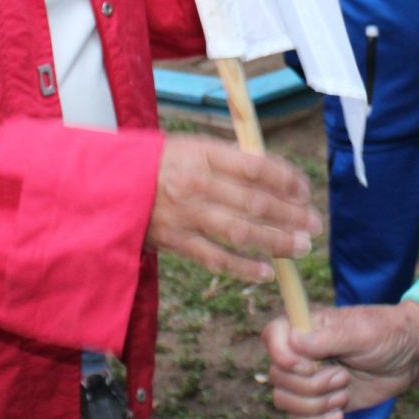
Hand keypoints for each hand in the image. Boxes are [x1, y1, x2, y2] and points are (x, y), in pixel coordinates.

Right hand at [148, 135, 320, 282]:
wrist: (103, 185)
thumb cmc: (154, 163)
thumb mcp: (188, 147)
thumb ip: (226, 159)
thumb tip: (272, 173)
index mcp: (202, 154)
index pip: (256, 167)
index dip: (287, 180)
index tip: (305, 191)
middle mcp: (197, 184)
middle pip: (255, 202)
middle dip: (291, 215)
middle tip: (315, 225)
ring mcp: (185, 214)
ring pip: (241, 232)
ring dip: (276, 241)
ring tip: (301, 247)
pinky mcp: (174, 242)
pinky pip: (215, 258)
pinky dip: (243, 267)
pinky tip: (266, 272)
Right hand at [263, 303, 418, 418]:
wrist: (409, 358)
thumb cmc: (387, 334)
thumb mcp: (360, 332)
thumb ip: (327, 338)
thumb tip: (293, 339)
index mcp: (305, 327)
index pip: (272, 337)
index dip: (283, 357)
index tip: (309, 366)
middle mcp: (300, 353)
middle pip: (277, 378)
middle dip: (311, 386)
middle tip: (342, 377)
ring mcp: (308, 379)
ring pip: (285, 402)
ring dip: (316, 405)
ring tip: (344, 394)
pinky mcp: (318, 403)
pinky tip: (339, 416)